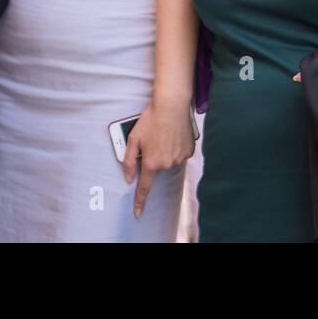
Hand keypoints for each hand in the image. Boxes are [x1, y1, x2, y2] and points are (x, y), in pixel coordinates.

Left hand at [122, 100, 193, 217]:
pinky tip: (173, 135)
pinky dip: (176, 147)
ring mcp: (179, 158)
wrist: (172, 105)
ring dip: (165, 151)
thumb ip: (129, 161)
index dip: (140, 201)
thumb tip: (128, 177)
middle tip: (153, 139)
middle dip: (154, 157)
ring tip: (164, 134)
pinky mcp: (189, 151)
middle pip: (157, 167)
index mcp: (151, 162)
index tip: (138, 213)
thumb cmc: (151, 119)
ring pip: (169, 160)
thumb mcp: (133, 138)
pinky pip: (180, 154)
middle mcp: (166, 163)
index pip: (144, 187)